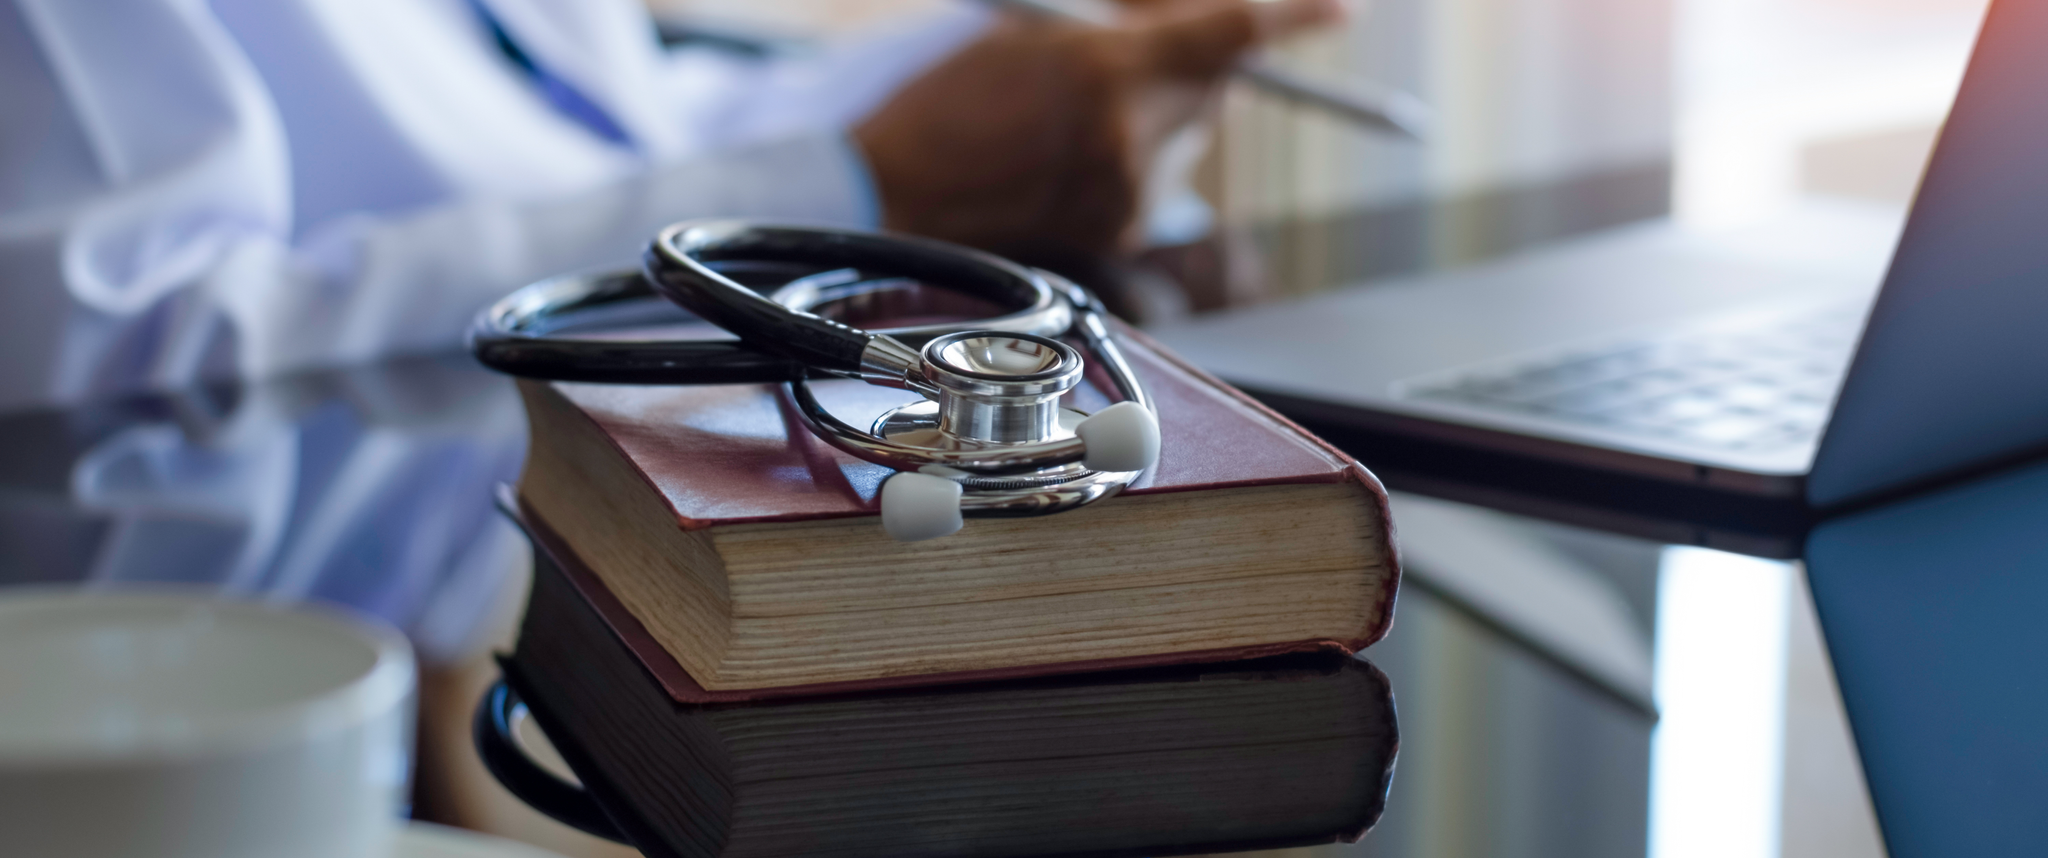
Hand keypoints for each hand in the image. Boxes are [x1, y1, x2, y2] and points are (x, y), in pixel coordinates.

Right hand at [854, 0, 1340, 265]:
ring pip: (1187, 135)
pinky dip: (1136, 152)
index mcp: (1108, 71)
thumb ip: (1119, 21)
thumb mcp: (1030, 24)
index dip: (1293, 16)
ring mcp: (1126, 195)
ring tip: (1081, 102)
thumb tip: (1181, 22)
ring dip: (1161, 107)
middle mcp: (1131, 138)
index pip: (1232, 33)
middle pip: (1214, 84)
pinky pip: (1158, 177)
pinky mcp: (1114, 231)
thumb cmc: (937, 89)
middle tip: (1136, 40)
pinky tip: (1073, 146)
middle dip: (1193, 58)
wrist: (881, 185)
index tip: (1339, 10)